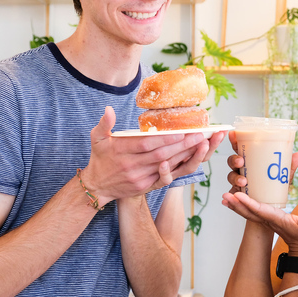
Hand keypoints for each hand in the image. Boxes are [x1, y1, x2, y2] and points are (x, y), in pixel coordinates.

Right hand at [83, 107, 226, 200]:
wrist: (96, 187)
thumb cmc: (99, 158)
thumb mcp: (97, 139)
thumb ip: (104, 124)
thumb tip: (108, 109)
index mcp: (121, 151)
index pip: (147, 144)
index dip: (165, 139)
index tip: (181, 131)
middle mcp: (132, 165)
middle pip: (161, 155)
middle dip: (182, 146)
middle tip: (199, 136)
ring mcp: (139, 178)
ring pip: (166, 166)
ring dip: (184, 156)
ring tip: (200, 146)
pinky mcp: (145, 187)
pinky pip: (164, 178)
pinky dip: (177, 169)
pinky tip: (189, 162)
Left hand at [221, 191, 297, 255]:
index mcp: (277, 220)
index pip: (260, 210)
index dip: (249, 203)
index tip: (238, 195)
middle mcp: (268, 220)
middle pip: (249, 212)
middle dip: (236, 204)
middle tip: (224, 196)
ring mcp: (266, 220)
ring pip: (247, 212)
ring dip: (235, 206)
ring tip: (224, 198)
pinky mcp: (266, 219)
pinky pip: (250, 212)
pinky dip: (241, 206)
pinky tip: (234, 200)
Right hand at [225, 130, 297, 193]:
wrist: (274, 205)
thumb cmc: (275, 185)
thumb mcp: (284, 175)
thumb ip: (290, 166)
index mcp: (251, 160)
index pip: (240, 147)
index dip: (234, 140)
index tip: (233, 134)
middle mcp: (242, 169)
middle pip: (232, 160)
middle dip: (234, 159)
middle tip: (241, 161)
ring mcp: (238, 181)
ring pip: (231, 176)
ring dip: (235, 177)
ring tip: (243, 181)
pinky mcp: (237, 195)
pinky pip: (231, 194)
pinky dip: (230, 195)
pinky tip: (231, 196)